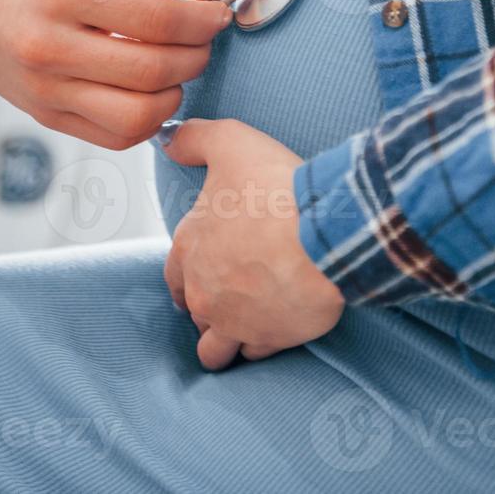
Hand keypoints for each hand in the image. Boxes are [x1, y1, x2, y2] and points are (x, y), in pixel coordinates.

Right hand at [0, 0, 238, 149]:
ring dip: (177, 92)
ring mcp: (47, 90)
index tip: (220, 12)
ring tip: (175, 65)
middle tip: (202, 36)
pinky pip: (117, 136)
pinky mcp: (48, 118)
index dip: (204, 18)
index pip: (158, 18)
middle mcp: (50, 47)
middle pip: (155, 69)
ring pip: (140, 116)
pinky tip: (148, 91)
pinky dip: (148, 120)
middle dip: (198, 53)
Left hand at [161, 119, 344, 370]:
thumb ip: (194, 139)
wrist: (325, 231)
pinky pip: (255, 354)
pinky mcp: (268, 339)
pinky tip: (278, 326)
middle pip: (193, 314)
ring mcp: (233, 321)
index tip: (206, 273)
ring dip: (227, 338)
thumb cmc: (278, 188)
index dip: (187, 276)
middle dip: (209, 308)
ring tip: (250, 322)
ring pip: (215, 349)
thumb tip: (169, 141)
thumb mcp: (231, 142)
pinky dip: (263, 344)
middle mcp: (202, 291)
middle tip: (236, 294)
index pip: (173, 277)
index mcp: (189, 248)